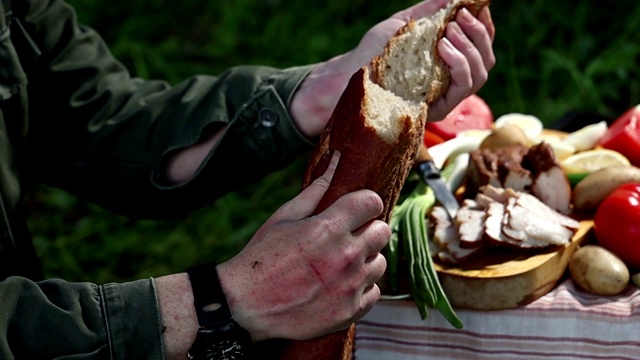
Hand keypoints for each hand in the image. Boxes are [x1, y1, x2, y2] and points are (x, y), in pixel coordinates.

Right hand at [216, 152, 389, 340]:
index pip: (372, 202)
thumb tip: (336, 159)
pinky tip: (341, 285)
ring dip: (365, 260)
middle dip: (368, 229)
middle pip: (382, 231)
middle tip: (348, 236)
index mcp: (328, 228)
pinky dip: (361, 288)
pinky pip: (374, 292)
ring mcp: (350, 286)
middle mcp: (345, 256)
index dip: (365, 203)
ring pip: (380, 262)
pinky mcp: (350, 311)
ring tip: (341, 263)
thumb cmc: (262, 258)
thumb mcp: (285, 218)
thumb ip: (316, 190)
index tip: (356, 210)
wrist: (245, 307)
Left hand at [290, 0, 495, 136]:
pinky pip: (462, 86)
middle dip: (480, 34)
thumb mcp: (403, 26)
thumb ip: (429, 12)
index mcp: (447, 64)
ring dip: (470, 47)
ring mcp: (445, 97)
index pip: (480, 47)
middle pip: (486, 60)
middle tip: (461, 16)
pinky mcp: (437, 108)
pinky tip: (442, 45)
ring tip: (450, 29)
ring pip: (480, 74)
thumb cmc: (374, 53)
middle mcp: (450, 82)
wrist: (351, 76)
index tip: (477, 6)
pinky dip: (458, 62)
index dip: (485, 27)